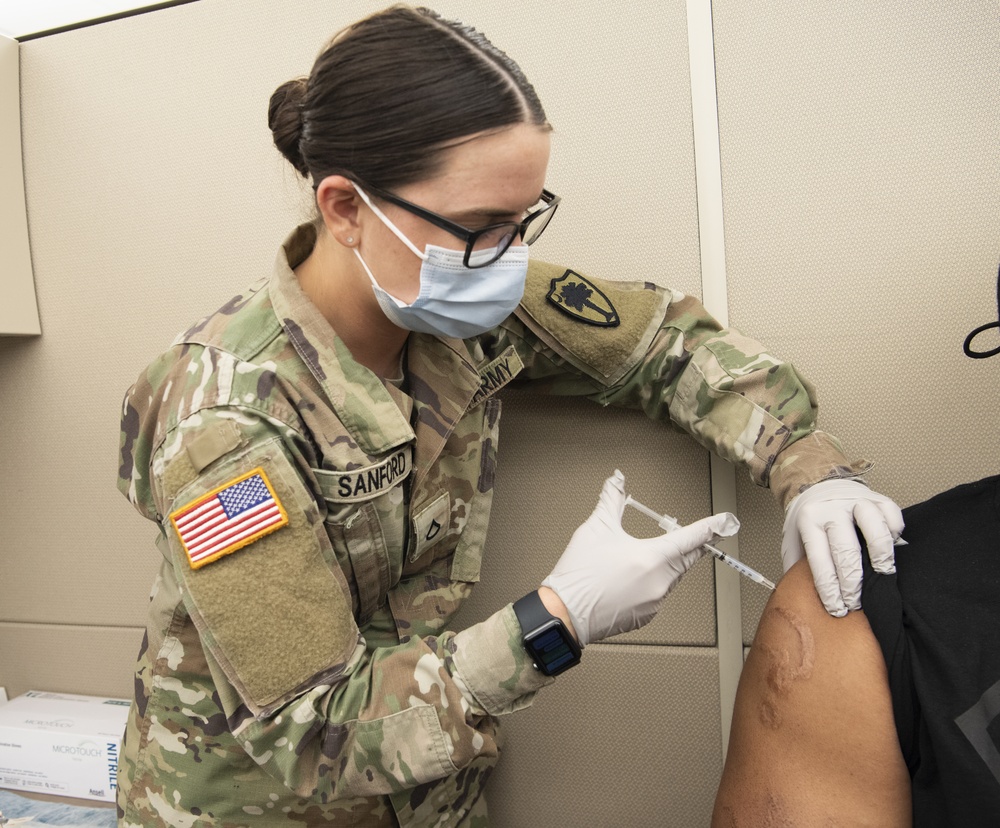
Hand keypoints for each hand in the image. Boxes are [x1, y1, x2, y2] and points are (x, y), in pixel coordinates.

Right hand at [541, 470, 739, 645]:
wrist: (564, 614)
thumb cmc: (579, 573)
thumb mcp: (596, 528)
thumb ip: (612, 501)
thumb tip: (616, 480)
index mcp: (652, 558)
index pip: (690, 539)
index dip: (709, 528)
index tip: (726, 522)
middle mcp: (660, 582)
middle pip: (685, 559)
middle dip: (689, 546)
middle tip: (696, 536)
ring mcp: (654, 602)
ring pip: (672, 577)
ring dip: (667, 564)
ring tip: (645, 556)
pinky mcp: (646, 616)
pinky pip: (658, 594)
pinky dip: (652, 583)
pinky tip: (632, 579)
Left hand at [781, 479, 904, 616]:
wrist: (819, 484)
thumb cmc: (810, 519)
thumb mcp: (793, 539)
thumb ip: (795, 564)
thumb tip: (798, 597)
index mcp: (809, 520)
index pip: (819, 560)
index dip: (829, 588)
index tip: (837, 608)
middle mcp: (832, 510)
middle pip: (846, 550)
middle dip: (852, 583)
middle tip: (856, 603)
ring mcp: (857, 501)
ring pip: (874, 529)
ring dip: (880, 557)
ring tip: (882, 576)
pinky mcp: (878, 498)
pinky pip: (892, 515)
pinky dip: (895, 532)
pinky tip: (892, 547)